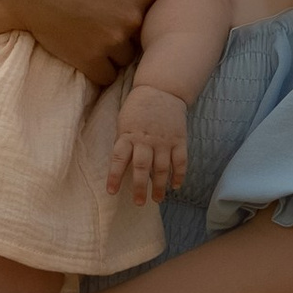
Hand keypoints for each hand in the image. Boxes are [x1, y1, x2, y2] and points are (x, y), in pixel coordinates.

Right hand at [0, 0, 152, 87]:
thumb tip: (147, 23)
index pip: (150, 18)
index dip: (126, 15)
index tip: (104, 5)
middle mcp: (135, 15)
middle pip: (138, 41)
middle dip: (117, 36)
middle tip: (90, 21)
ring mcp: (113, 39)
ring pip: (122, 61)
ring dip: (104, 53)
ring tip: (81, 32)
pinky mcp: (92, 60)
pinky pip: (104, 77)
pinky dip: (91, 67)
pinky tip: (74, 46)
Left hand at [108, 83, 188, 204]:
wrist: (162, 90)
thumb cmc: (138, 108)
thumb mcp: (123, 122)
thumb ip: (123, 142)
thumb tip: (121, 166)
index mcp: (128, 135)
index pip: (119, 158)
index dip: (114, 176)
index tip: (112, 191)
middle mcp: (145, 139)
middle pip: (142, 167)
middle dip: (140, 187)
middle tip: (139, 202)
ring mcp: (164, 140)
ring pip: (162, 168)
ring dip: (160, 186)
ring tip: (157, 199)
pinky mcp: (179, 139)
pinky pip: (180, 161)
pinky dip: (179, 175)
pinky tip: (176, 186)